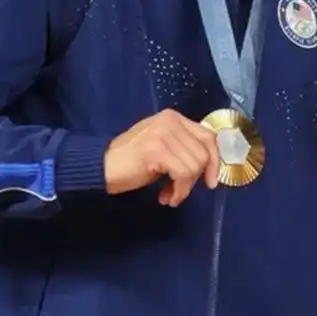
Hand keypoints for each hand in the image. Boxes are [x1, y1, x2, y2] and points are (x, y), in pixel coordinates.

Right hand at [103, 110, 221, 206]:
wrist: (101, 167)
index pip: (208, 137)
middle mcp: (170, 121)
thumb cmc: (132, 161)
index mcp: (174, 118)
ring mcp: (162, 134)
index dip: (214, 160)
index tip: (212, 181)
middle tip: (179, 190)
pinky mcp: (156, 150)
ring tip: (170, 194)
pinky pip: (182, 175)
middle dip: (195, 178)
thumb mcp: (164, 147)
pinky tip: (167, 197)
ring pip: (194, 166)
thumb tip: (210, 166)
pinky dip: (179, 191)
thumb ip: (184, 148)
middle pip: (203, 154)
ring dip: (185, 188)